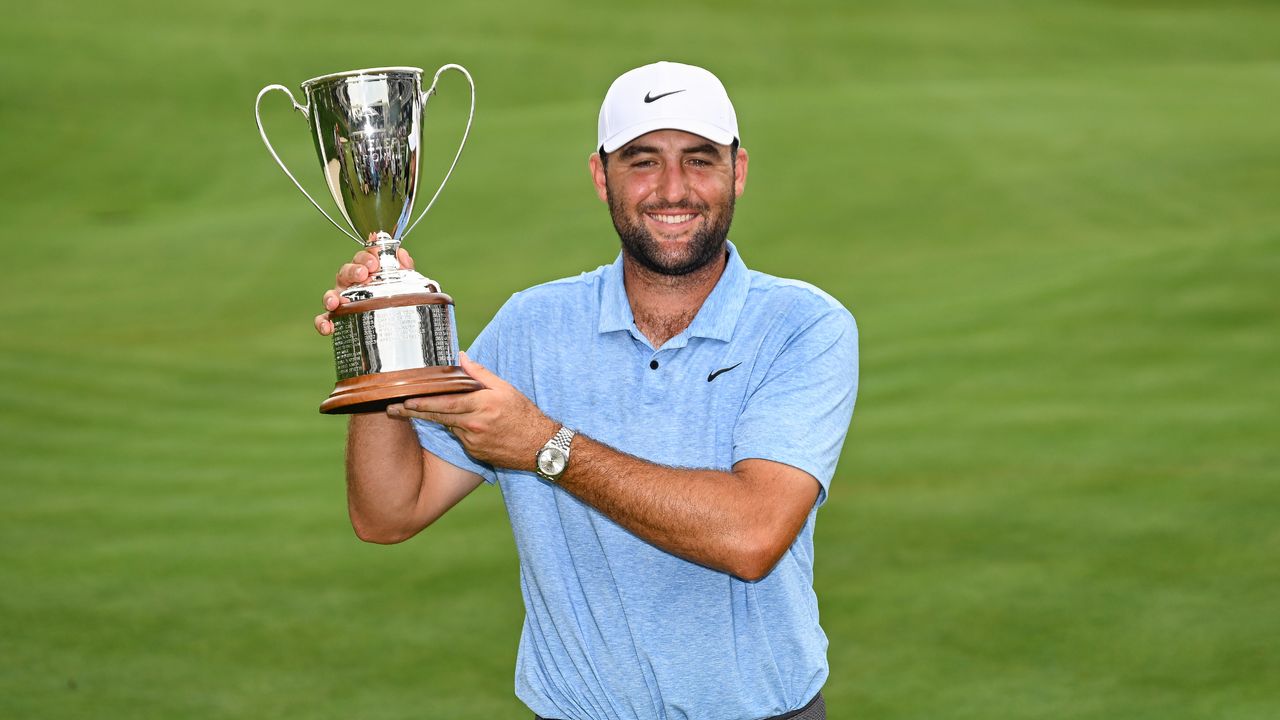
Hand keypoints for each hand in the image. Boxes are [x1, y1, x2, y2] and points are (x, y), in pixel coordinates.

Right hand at [314, 247, 416, 334]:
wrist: (396, 326)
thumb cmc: (395, 298)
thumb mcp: (404, 283)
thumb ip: (404, 267)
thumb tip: (401, 254)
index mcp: (365, 272)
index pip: (362, 259)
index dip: (366, 257)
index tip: (374, 263)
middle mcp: (350, 284)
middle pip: (345, 272)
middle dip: (353, 271)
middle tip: (362, 274)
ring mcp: (341, 300)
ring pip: (331, 294)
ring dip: (331, 297)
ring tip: (336, 302)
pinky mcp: (335, 318)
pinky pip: (324, 319)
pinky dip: (322, 322)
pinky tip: (327, 327)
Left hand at [387, 353, 558, 471]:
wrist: (540, 447)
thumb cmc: (524, 415)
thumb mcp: (505, 389)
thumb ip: (480, 374)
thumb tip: (460, 357)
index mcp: (481, 406)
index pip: (444, 403)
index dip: (422, 402)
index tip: (404, 399)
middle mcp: (473, 425)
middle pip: (437, 417)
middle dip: (413, 412)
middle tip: (392, 409)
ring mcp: (472, 442)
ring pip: (448, 426)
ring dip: (438, 418)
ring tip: (419, 411)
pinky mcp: (474, 453)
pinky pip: (459, 438)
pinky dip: (457, 429)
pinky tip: (463, 424)